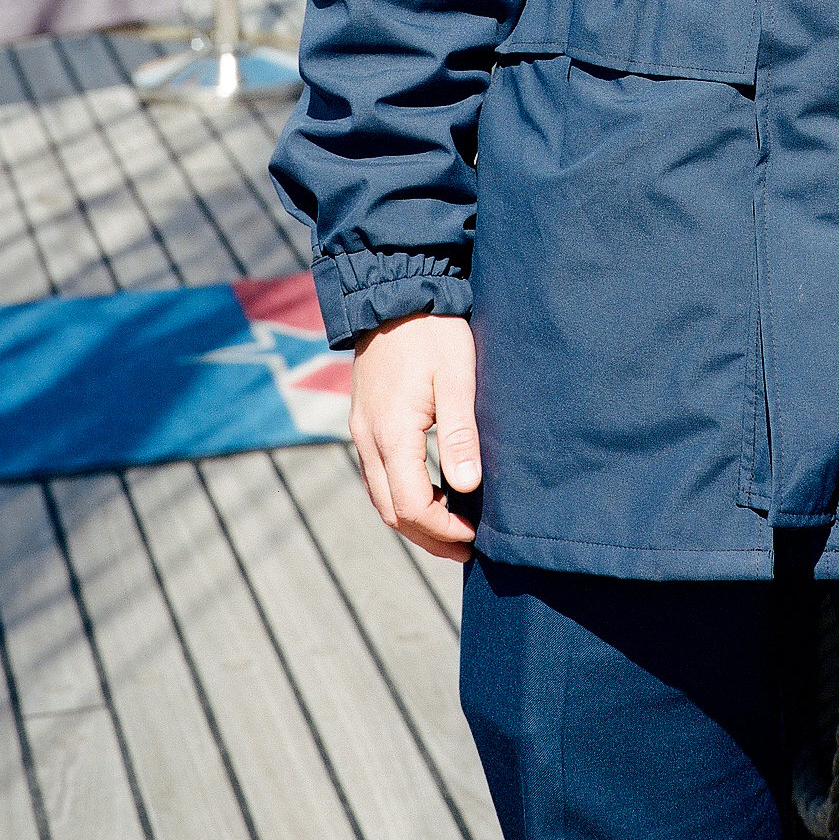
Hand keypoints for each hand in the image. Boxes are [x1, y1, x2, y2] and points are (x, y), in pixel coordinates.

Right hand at [350, 313, 481, 560]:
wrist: (393, 293)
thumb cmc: (432, 331)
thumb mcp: (456, 376)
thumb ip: (459, 432)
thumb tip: (466, 487)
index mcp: (391, 432)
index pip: (411, 506)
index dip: (443, 530)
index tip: (476, 535)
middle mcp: (368, 439)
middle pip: (391, 512)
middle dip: (429, 536)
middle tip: (468, 546)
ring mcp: (361, 431)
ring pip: (381, 497)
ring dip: (415, 519)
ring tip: (454, 529)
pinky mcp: (364, 421)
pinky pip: (378, 475)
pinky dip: (403, 495)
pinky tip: (432, 493)